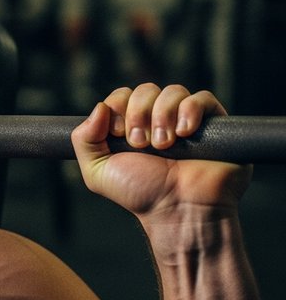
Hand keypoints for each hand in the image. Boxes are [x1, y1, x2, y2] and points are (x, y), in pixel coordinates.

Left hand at [71, 84, 251, 222]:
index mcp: (132, 126)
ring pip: (173, 91)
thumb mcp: (98, 171)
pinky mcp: (214, 124)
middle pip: (146, 90)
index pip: (122, 96)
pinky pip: (203, 98)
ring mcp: (187, 120)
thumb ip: (84, 139)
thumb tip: (99, 107)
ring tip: (164, 144)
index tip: (120, 136)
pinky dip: (190, 110)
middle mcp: (159, 120)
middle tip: (141, 144)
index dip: (118, 108)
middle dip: (138, 114)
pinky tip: (184, 133)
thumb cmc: (141, 193)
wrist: (178, 210)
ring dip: (162, 115)